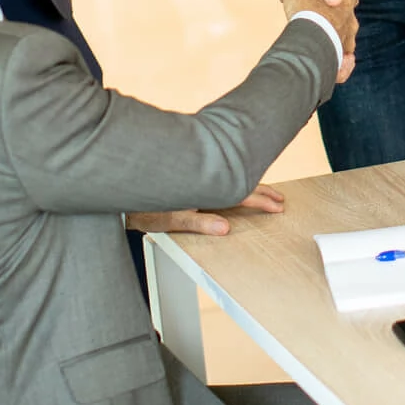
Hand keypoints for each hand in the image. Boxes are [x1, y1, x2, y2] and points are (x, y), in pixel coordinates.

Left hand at [125, 184, 284, 237]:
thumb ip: (199, 222)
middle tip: (280, 199)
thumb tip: (226, 228)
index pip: (241, 193)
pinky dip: (235, 180)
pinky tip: (236, 183)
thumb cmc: (144, 206)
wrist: (124, 188)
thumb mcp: (172, 217)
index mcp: (206, 186)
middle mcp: (206, 178)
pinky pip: (223, 176)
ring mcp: (201, 177)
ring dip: (251, 183)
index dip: (261, 200)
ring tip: (267, 190)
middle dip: (263, 191)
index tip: (278, 206)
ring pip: (233, 176)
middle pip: (241, 182)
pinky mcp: (193, 178)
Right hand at [281, 0, 358, 80]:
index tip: (330, 1)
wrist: (310, 36)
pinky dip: (338, 67)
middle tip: (320, 26)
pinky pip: (342, 67)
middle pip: (349, 23)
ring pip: (345, 45)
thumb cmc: (305, 10)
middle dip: (337, 25)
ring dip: (336, 45)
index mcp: (344, 2)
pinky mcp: (340, 62)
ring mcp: (347, 43)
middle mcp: (350, 23)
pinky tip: (327, 66)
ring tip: (319, 47)